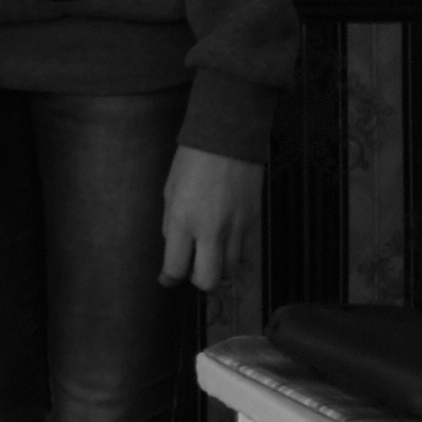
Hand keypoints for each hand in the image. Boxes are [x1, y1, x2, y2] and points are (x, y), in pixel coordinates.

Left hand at [158, 148, 263, 292]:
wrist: (228, 139)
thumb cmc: (191, 162)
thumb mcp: (169, 191)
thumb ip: (171, 223)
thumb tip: (176, 247)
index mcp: (182, 220)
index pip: (176, 267)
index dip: (169, 278)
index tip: (167, 278)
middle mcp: (211, 230)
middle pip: (209, 280)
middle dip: (198, 281)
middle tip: (192, 269)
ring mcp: (236, 228)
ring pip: (230, 271)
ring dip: (218, 268)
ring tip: (210, 254)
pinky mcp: (254, 223)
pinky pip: (245, 253)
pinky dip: (235, 256)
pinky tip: (226, 244)